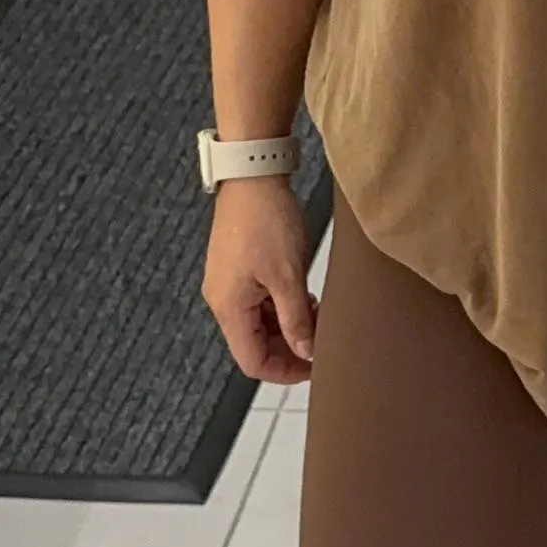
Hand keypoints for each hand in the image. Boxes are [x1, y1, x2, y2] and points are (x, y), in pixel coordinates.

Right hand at [203, 176, 317, 384]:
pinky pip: (259, 303)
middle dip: (290, 349)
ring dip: (288, 327)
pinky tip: (306, 300)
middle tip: (323, 344)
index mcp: (229, 307)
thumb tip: (306, 351)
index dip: (285, 371)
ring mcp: (229, 284)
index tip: (315, 368)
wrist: (253, 174)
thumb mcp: (288, 275)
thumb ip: (297, 318)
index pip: (253, 361)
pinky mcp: (239, 269)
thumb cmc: (266, 219)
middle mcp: (223, 300)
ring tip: (319, 319)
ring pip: (259, 324)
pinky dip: (282, 308)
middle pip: (255, 345)